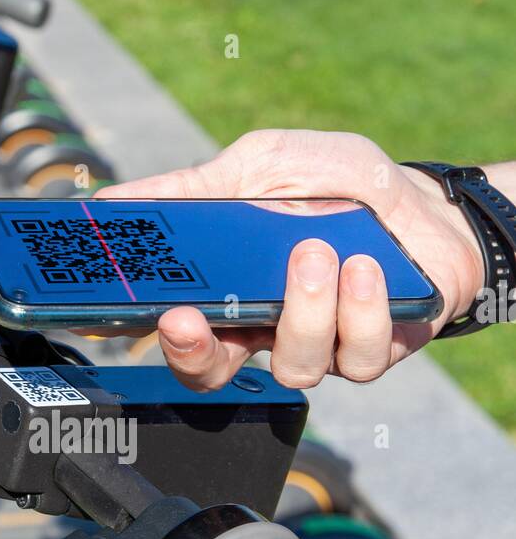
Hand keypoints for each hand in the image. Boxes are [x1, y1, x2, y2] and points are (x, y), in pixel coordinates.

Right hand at [101, 130, 483, 390]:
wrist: (426, 202)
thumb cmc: (338, 185)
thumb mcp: (264, 165)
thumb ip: (196, 186)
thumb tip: (112, 201)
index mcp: (225, 291)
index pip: (172, 327)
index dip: (139, 330)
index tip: (115, 315)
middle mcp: (263, 329)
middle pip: (211, 373)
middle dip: (194, 352)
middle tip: (186, 317)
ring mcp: (318, 347)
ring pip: (292, 366)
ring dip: (302, 311)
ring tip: (316, 253)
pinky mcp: (370, 353)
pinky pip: (357, 358)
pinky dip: (359, 312)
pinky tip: (364, 269)